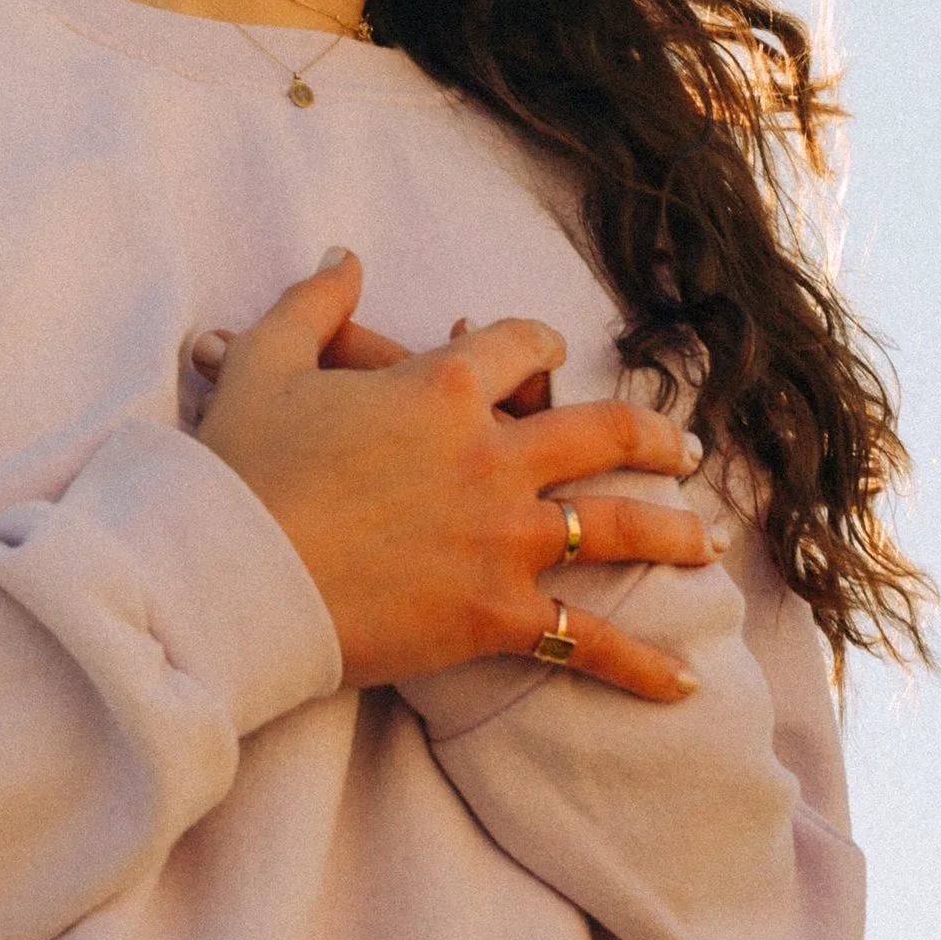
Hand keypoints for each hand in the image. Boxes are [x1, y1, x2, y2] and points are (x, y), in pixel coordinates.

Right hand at [193, 250, 714, 699]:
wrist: (232, 577)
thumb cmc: (243, 467)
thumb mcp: (269, 361)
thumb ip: (315, 303)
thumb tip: (343, 256)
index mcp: (443, 387)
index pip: (521, 345)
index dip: (538, 344)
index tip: (548, 354)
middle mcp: (492, 456)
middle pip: (604, 431)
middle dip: (654, 437)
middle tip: (684, 449)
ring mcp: (502, 538)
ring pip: (617, 526)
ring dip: (674, 532)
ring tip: (709, 540)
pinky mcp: (492, 614)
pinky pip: (582, 639)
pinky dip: (637, 665)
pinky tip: (682, 682)